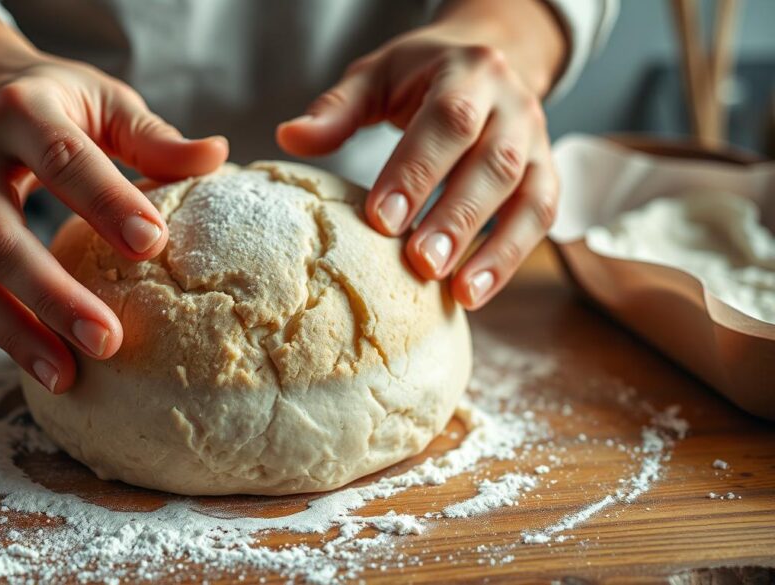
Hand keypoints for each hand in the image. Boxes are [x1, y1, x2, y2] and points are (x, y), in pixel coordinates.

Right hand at [0, 7, 227, 391]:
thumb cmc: (53, 99)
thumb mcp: (103, 100)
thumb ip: (153, 136)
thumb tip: (217, 156)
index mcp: (21, 111)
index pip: (63, 159)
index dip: (106, 202)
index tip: (153, 245)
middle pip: (3, 239)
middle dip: (54, 296)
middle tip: (110, 340)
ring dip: (20, 334)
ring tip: (68, 377)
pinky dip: (5, 333)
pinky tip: (47, 366)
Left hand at [278, 0, 564, 308]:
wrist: (490, 58)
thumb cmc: (421, 77)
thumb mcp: (376, 77)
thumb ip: (337, 110)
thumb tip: (289, 137)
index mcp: (467, 72)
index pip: (448, 121)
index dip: (417, 170)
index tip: (383, 219)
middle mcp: (511, 105)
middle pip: (493, 162)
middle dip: (456, 217)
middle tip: (421, 263)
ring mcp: (536, 141)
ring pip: (529, 195)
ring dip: (494, 248)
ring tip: (457, 292)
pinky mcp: (547, 173)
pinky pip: (541, 218)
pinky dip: (510, 257)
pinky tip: (475, 292)